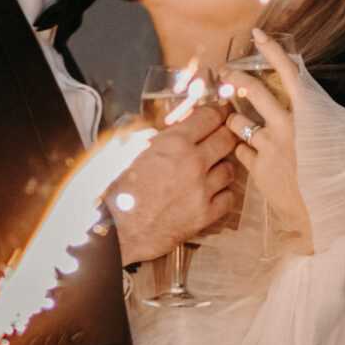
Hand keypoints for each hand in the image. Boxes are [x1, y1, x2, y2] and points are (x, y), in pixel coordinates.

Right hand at [111, 101, 240, 264]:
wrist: (114, 231)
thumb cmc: (114, 191)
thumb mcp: (125, 150)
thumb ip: (148, 134)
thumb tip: (164, 127)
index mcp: (173, 143)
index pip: (209, 117)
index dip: (216, 113)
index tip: (218, 113)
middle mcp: (193, 163)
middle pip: (227, 139)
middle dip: (224, 135)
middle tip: (219, 137)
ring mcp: (202, 190)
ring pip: (230, 169)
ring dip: (222, 166)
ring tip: (211, 168)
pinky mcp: (205, 215)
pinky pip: (229, 198)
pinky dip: (222, 193)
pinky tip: (211, 192)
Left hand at [224, 30, 309, 250]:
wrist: (332, 216)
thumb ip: (327, 114)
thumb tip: (312, 97)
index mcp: (310, 113)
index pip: (288, 73)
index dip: (272, 51)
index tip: (257, 36)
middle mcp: (286, 126)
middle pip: (252, 92)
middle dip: (236, 79)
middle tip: (225, 73)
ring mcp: (269, 148)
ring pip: (239, 124)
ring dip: (235, 120)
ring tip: (235, 120)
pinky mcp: (258, 170)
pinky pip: (241, 151)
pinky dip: (242, 149)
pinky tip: (250, 153)